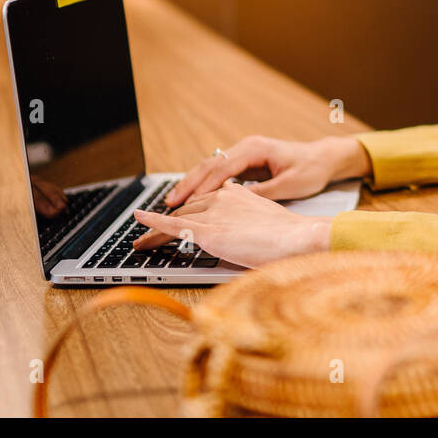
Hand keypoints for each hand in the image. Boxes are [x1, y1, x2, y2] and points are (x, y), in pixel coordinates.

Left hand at [132, 182, 331, 267]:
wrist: (298, 237)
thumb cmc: (290, 234)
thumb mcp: (267, 216)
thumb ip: (249, 216)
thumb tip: (241, 223)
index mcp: (236, 194)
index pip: (203, 202)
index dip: (187, 213)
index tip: (177, 219)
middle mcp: (222, 197)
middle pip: (187, 210)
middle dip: (167, 222)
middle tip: (149, 235)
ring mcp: (214, 213)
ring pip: (177, 219)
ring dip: (155, 230)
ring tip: (141, 243)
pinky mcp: (208, 231)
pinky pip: (172, 225)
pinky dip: (152, 223)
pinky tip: (139, 220)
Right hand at [166, 135, 369, 206]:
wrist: (324, 158)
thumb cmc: (311, 170)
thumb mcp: (289, 185)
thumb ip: (262, 192)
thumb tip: (236, 202)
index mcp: (255, 149)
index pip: (221, 168)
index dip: (203, 187)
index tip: (187, 203)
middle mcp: (246, 147)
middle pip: (209, 165)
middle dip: (188, 184)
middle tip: (169, 203)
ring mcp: (244, 153)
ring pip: (210, 168)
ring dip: (192, 184)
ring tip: (174, 202)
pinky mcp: (246, 162)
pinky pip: (219, 172)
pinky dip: (204, 184)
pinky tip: (193, 198)